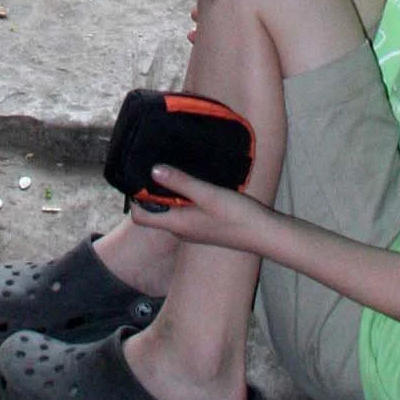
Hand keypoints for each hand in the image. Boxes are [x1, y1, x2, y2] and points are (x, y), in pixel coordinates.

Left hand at [132, 166, 272, 254]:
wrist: (264, 234)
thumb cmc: (236, 216)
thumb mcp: (207, 194)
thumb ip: (180, 182)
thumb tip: (152, 170)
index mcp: (177, 225)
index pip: (140, 217)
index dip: (135, 198)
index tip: (138, 176)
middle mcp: (181, 229)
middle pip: (153, 212)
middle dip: (150, 191)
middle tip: (153, 165)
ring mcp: (192, 229)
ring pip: (169, 210)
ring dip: (167, 192)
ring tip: (170, 168)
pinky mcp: (204, 225)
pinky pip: (184, 210)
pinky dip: (181, 196)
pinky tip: (190, 180)